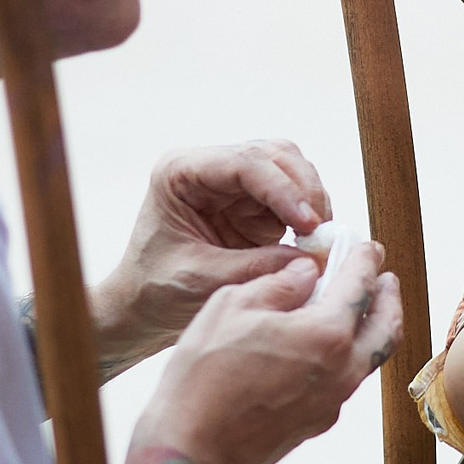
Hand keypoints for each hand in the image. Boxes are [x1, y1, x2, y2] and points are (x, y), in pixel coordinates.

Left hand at [90, 140, 331, 364]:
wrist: (142, 308)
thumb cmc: (157, 292)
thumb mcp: (202, 280)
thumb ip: (256, 267)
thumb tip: (315, 259)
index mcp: (181, 172)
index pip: (244, 162)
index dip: (283, 188)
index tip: (309, 223)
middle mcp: (209, 168)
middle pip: (274, 155)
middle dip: (304, 190)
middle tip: (322, 232)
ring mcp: (232, 184)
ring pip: (290, 170)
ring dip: (311, 201)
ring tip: (319, 239)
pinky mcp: (251, 204)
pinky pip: (292, 198)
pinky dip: (308, 217)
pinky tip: (312, 243)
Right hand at [129, 242, 403, 463]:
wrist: (190, 449)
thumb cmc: (203, 375)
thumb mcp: (232, 306)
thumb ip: (279, 284)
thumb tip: (307, 272)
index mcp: (326, 334)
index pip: (360, 286)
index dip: (365, 261)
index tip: (369, 248)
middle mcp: (341, 371)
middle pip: (386, 328)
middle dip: (389, 298)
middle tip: (384, 278)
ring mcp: (332, 402)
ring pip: (369, 359)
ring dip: (371, 330)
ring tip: (358, 311)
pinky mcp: (316, 423)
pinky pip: (344, 382)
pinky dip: (346, 357)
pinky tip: (322, 348)